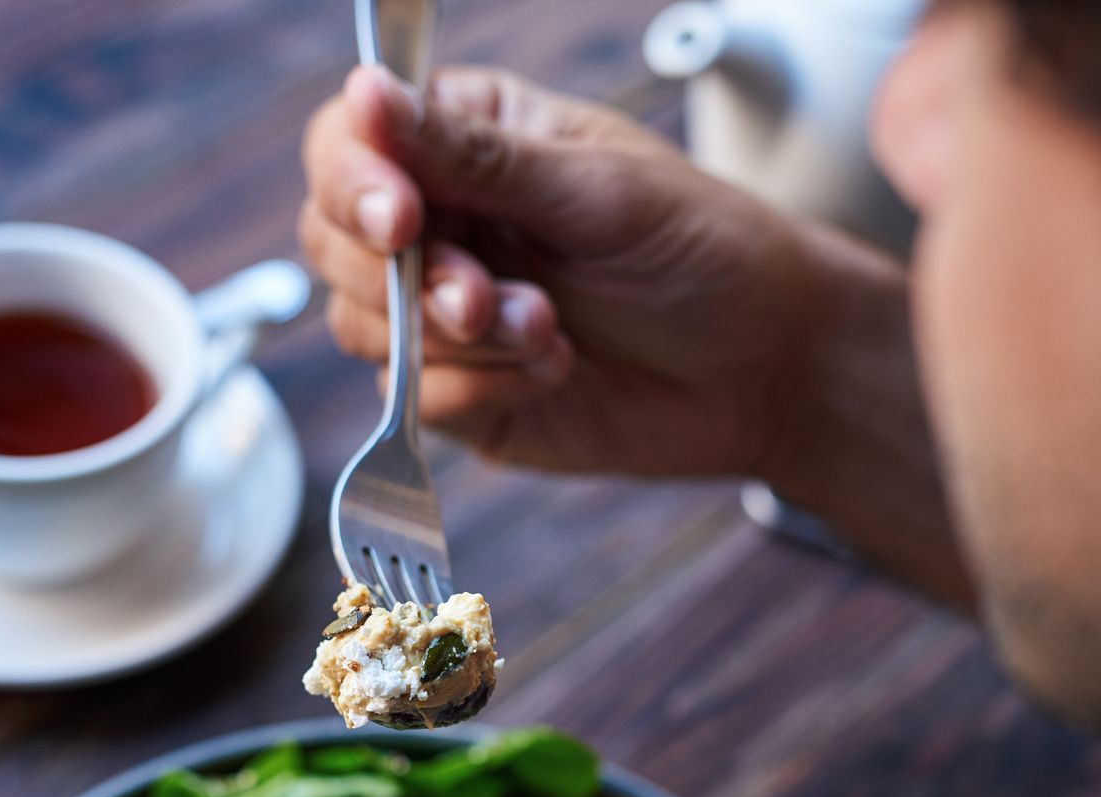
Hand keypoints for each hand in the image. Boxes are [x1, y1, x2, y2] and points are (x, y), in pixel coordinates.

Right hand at [300, 63, 820, 477]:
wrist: (766, 369)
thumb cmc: (702, 253)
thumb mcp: (596, 190)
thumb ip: (476, 157)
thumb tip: (368, 92)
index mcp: (466, 142)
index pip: (348, 145)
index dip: (355, 180)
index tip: (402, 217)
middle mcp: (442, 223)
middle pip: (334, 241)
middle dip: (405, 276)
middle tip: (485, 295)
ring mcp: (442, 315)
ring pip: (363, 325)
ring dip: (453, 336)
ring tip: (549, 328)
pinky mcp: (463, 394)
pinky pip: (410, 400)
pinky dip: (474, 387)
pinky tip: (553, 369)